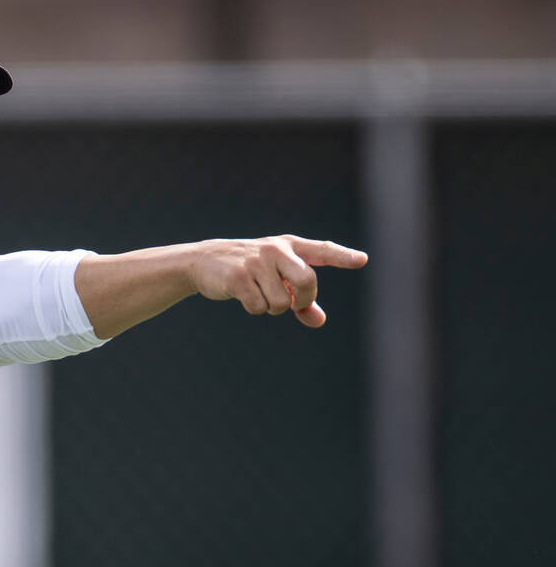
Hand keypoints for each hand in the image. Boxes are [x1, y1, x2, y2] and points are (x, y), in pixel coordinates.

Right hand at [189, 236, 367, 326]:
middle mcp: (276, 250)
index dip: (342, 257)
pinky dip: (254, 309)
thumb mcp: (276, 279)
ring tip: (258, 294)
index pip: (322, 250)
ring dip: (272, 308)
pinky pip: (259, 307)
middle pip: (307, 281)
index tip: (362, 260)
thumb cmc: (248, 270)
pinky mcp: (238, 277)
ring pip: (281, 303)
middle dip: (302, 300)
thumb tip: (318, 320)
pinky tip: (243, 296)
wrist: (204, 261)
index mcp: (289, 246)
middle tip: (292, 302)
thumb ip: (300, 299)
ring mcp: (256, 262)